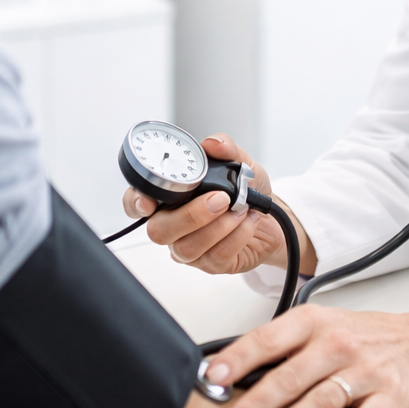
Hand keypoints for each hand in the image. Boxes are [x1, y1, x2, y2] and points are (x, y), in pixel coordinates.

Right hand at [120, 134, 311, 274]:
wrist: (272, 218)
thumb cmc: (246, 192)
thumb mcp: (240, 163)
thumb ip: (226, 148)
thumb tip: (213, 143)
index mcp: (169, 197)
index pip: (136, 203)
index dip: (136, 203)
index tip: (149, 202)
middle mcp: (173, 225)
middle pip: (159, 231)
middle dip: (190, 215)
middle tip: (220, 198)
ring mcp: (189, 248)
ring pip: (186, 247)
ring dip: (217, 227)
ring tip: (239, 209)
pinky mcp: (211, 264)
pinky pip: (215, 256)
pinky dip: (236, 236)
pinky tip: (247, 222)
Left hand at [202, 302, 408, 407]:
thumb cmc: (362, 336)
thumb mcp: (320, 327)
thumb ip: (280, 347)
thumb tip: (226, 372)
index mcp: (313, 323)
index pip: (268, 339)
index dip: (239, 358)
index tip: (214, 378)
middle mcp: (337, 344)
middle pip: (292, 373)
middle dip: (260, 401)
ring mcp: (366, 370)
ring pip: (324, 398)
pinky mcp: (391, 395)